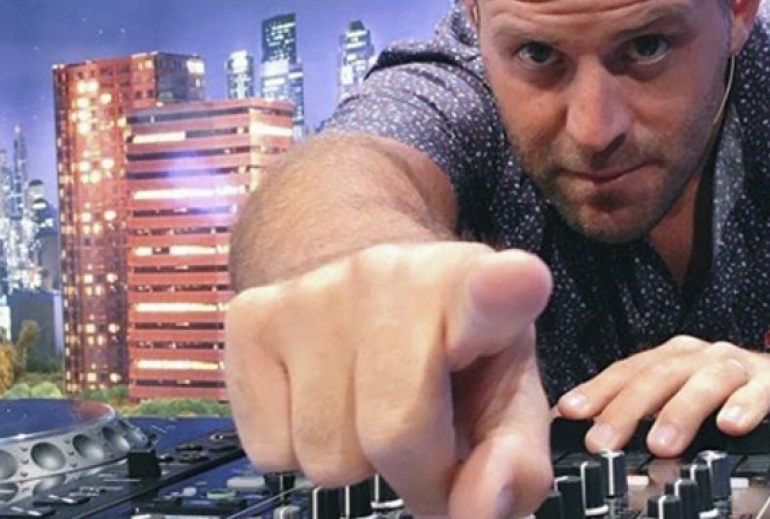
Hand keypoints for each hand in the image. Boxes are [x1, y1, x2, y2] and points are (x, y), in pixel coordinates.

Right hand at [225, 243, 555, 517]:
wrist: (365, 290)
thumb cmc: (453, 356)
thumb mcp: (506, 400)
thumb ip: (515, 463)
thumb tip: (481, 508)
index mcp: (474, 287)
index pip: (488, 291)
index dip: (504, 291)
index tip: (519, 280)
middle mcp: (389, 274)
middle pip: (393, 433)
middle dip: (416, 475)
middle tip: (429, 449)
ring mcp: (311, 292)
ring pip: (325, 456)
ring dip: (354, 461)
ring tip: (371, 409)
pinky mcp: (250, 317)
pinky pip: (270, 452)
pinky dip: (298, 451)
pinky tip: (323, 400)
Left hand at [554, 336, 769, 457]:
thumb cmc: (733, 400)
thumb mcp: (682, 407)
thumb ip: (644, 417)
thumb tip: (592, 439)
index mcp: (673, 359)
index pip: (628, 370)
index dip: (598, 390)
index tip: (569, 413)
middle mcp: (703, 356)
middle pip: (660, 376)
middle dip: (628, 408)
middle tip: (604, 442)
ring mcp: (742, 366)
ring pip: (707, 381)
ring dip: (682, 412)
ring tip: (661, 445)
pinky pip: (764, 390)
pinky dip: (747, 406)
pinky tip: (732, 427)